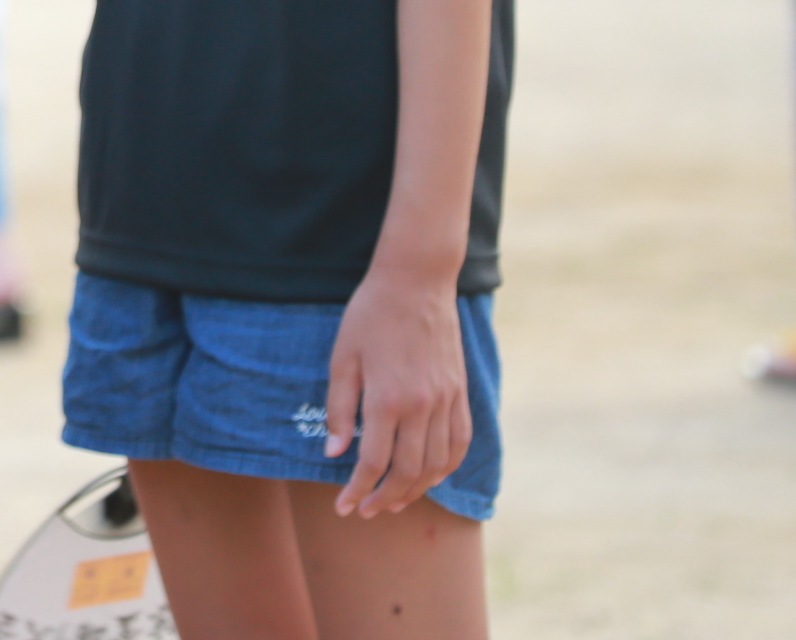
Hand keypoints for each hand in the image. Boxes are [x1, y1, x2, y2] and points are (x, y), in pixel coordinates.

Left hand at [323, 270, 469, 517]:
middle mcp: (422, 406)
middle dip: (386, 498)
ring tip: (395, 501)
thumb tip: (334, 453)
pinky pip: (460, 443)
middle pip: (409, 472)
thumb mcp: (342, 358)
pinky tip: (430, 476)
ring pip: (438, 464)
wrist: (416, 282)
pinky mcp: (461, 393)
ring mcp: (447, 401)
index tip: (344, 507)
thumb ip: (340, 408)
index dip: (358, 490)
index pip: (374, 462)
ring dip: (417, 490)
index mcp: (388, 399)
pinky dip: (446, 467)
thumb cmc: (370, 316)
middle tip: (366, 511)